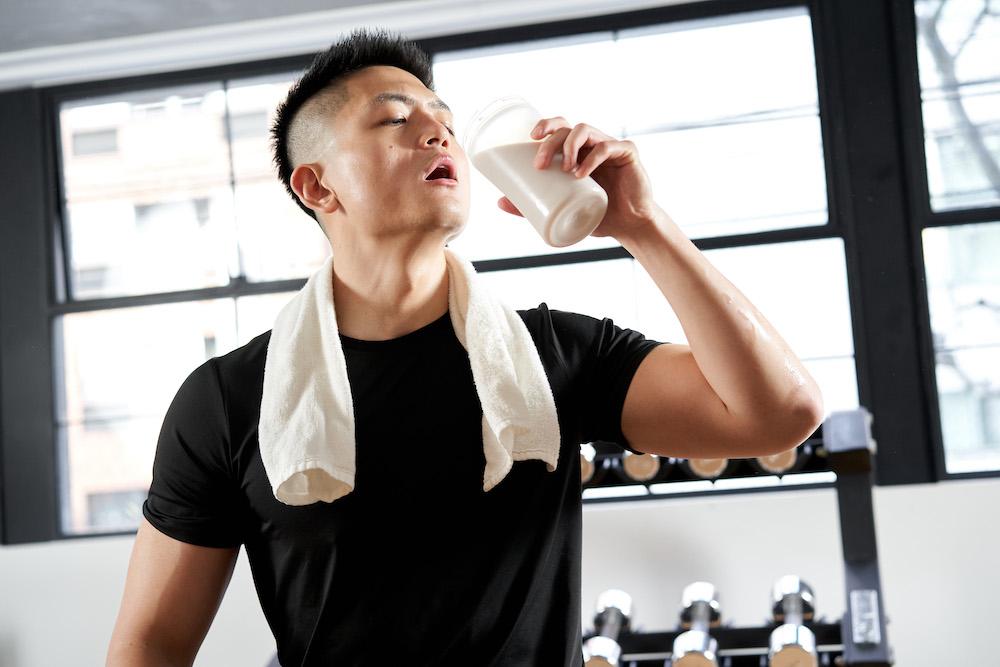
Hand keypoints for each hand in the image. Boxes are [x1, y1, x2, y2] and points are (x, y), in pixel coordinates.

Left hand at [496, 117, 662, 241]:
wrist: (630, 226)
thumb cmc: (597, 215)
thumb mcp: (562, 210)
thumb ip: (533, 205)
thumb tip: (500, 202)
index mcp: (578, 151)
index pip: (559, 128)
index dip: (545, 125)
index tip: (530, 137)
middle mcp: (592, 143)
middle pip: (567, 127)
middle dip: (550, 140)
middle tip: (539, 163)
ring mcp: (610, 145)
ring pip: (585, 130)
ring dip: (569, 146)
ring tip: (563, 169)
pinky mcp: (627, 153)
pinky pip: (607, 147)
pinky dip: (592, 158)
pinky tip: (581, 174)